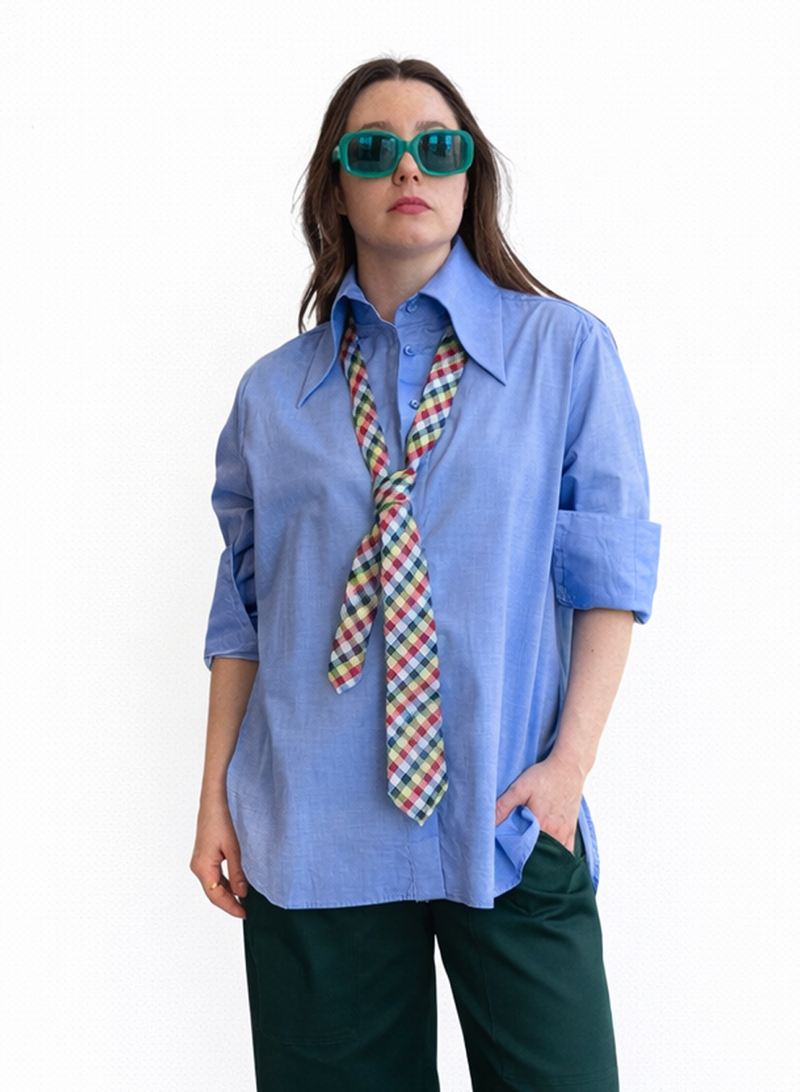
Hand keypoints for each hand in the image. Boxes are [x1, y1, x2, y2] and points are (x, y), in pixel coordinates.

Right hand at [190, 797, 247, 918]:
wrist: (213, 802)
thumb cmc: (220, 821)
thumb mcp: (234, 849)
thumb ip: (237, 873)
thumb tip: (242, 893)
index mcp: (203, 867)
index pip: (216, 896)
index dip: (231, 907)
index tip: (244, 914)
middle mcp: (198, 867)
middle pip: (214, 893)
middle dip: (230, 902)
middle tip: (246, 909)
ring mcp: (199, 863)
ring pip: (214, 885)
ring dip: (228, 893)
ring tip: (244, 899)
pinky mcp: (203, 857)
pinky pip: (214, 876)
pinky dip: (225, 883)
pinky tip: (236, 884)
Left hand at [495, 753, 584, 852]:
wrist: (569, 767)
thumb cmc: (544, 775)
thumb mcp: (520, 787)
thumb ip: (504, 805)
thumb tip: (488, 823)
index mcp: (540, 823)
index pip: (524, 850)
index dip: (514, 855)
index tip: (506, 857)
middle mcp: (555, 832)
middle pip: (538, 854)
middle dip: (527, 858)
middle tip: (516, 859)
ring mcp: (565, 833)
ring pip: (552, 855)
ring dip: (541, 857)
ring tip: (530, 858)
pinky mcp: (572, 831)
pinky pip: (566, 852)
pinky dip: (557, 856)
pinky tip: (548, 856)